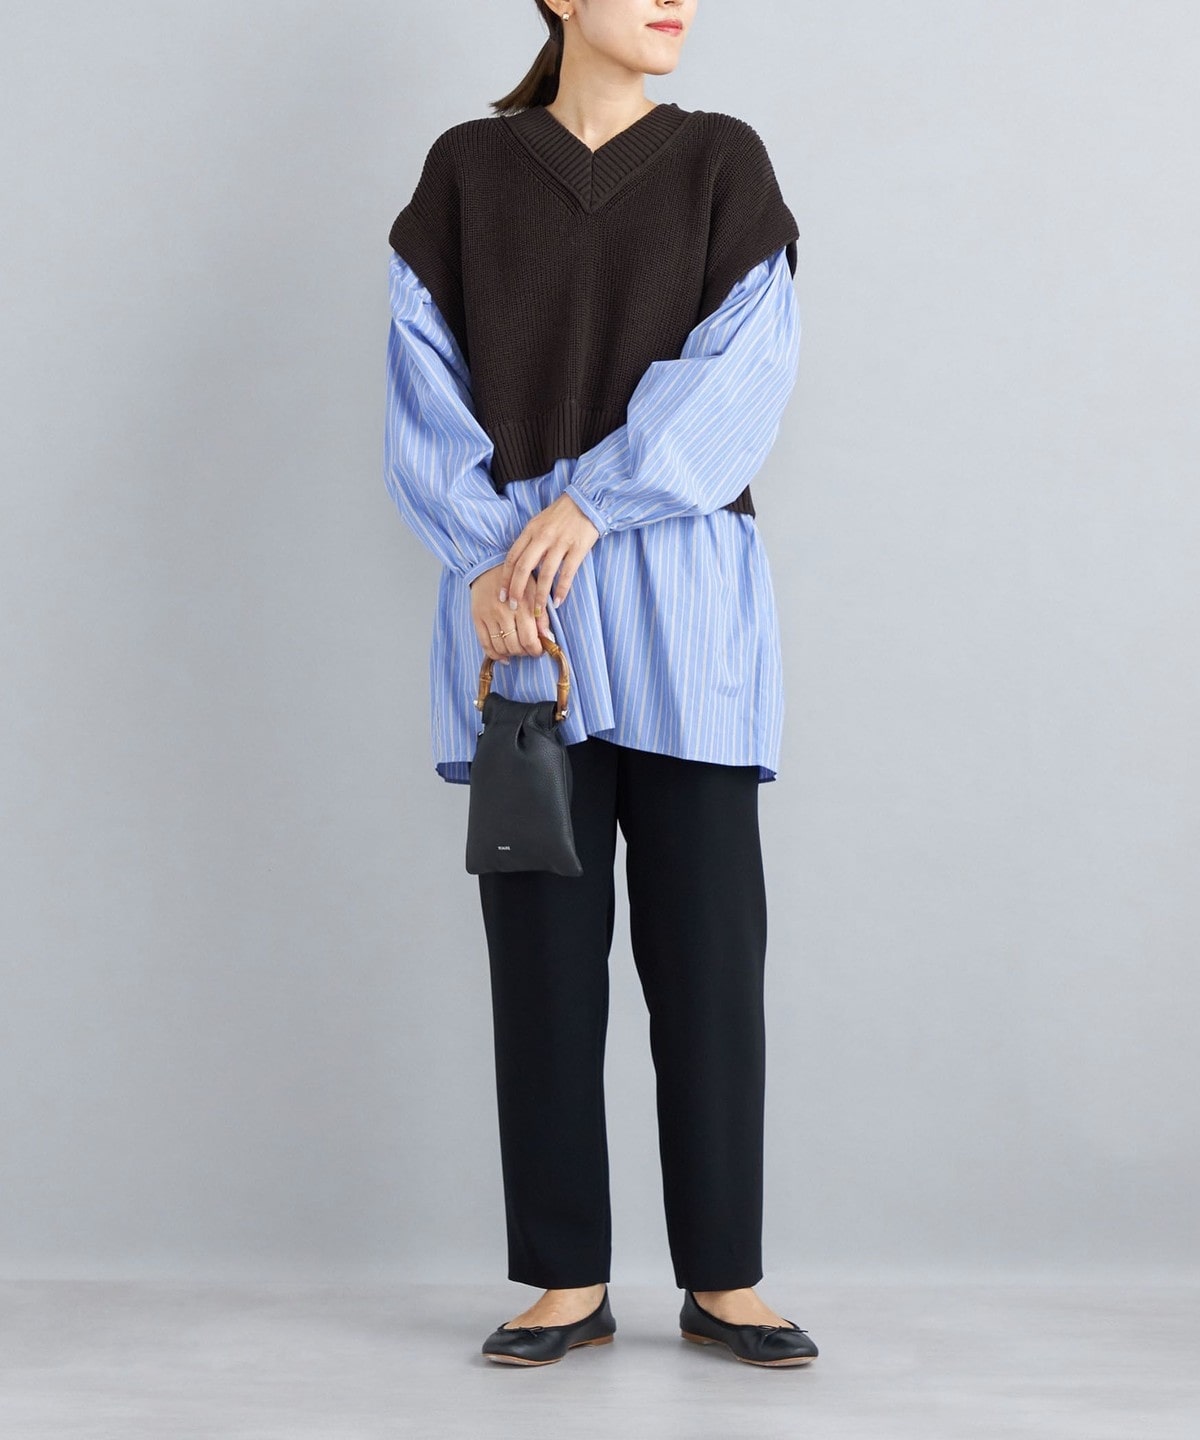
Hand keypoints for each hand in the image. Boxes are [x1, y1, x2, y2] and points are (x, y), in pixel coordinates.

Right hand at [470, 564, 552, 663]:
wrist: (489, 564)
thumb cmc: (517, 578)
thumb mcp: (535, 590)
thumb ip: (542, 614)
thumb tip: (547, 637)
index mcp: (522, 605)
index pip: (529, 639)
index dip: (536, 650)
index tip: (539, 650)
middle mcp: (504, 613)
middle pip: (515, 646)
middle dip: (525, 652)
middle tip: (529, 649)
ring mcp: (489, 616)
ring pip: (501, 647)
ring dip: (511, 654)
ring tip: (517, 650)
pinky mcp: (477, 618)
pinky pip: (485, 644)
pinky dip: (495, 654)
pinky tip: (503, 656)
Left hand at [497, 491, 599, 616]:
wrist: (587, 500)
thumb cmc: (562, 514)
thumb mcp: (540, 522)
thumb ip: (530, 542)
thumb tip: (521, 567)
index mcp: (530, 530)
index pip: (512, 558)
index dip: (505, 579)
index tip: (501, 595)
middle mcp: (542, 537)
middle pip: (523, 567)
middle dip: (516, 590)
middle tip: (513, 607)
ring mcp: (561, 542)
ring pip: (545, 574)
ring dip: (539, 596)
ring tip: (537, 612)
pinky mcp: (578, 547)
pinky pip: (567, 573)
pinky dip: (562, 589)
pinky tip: (558, 602)